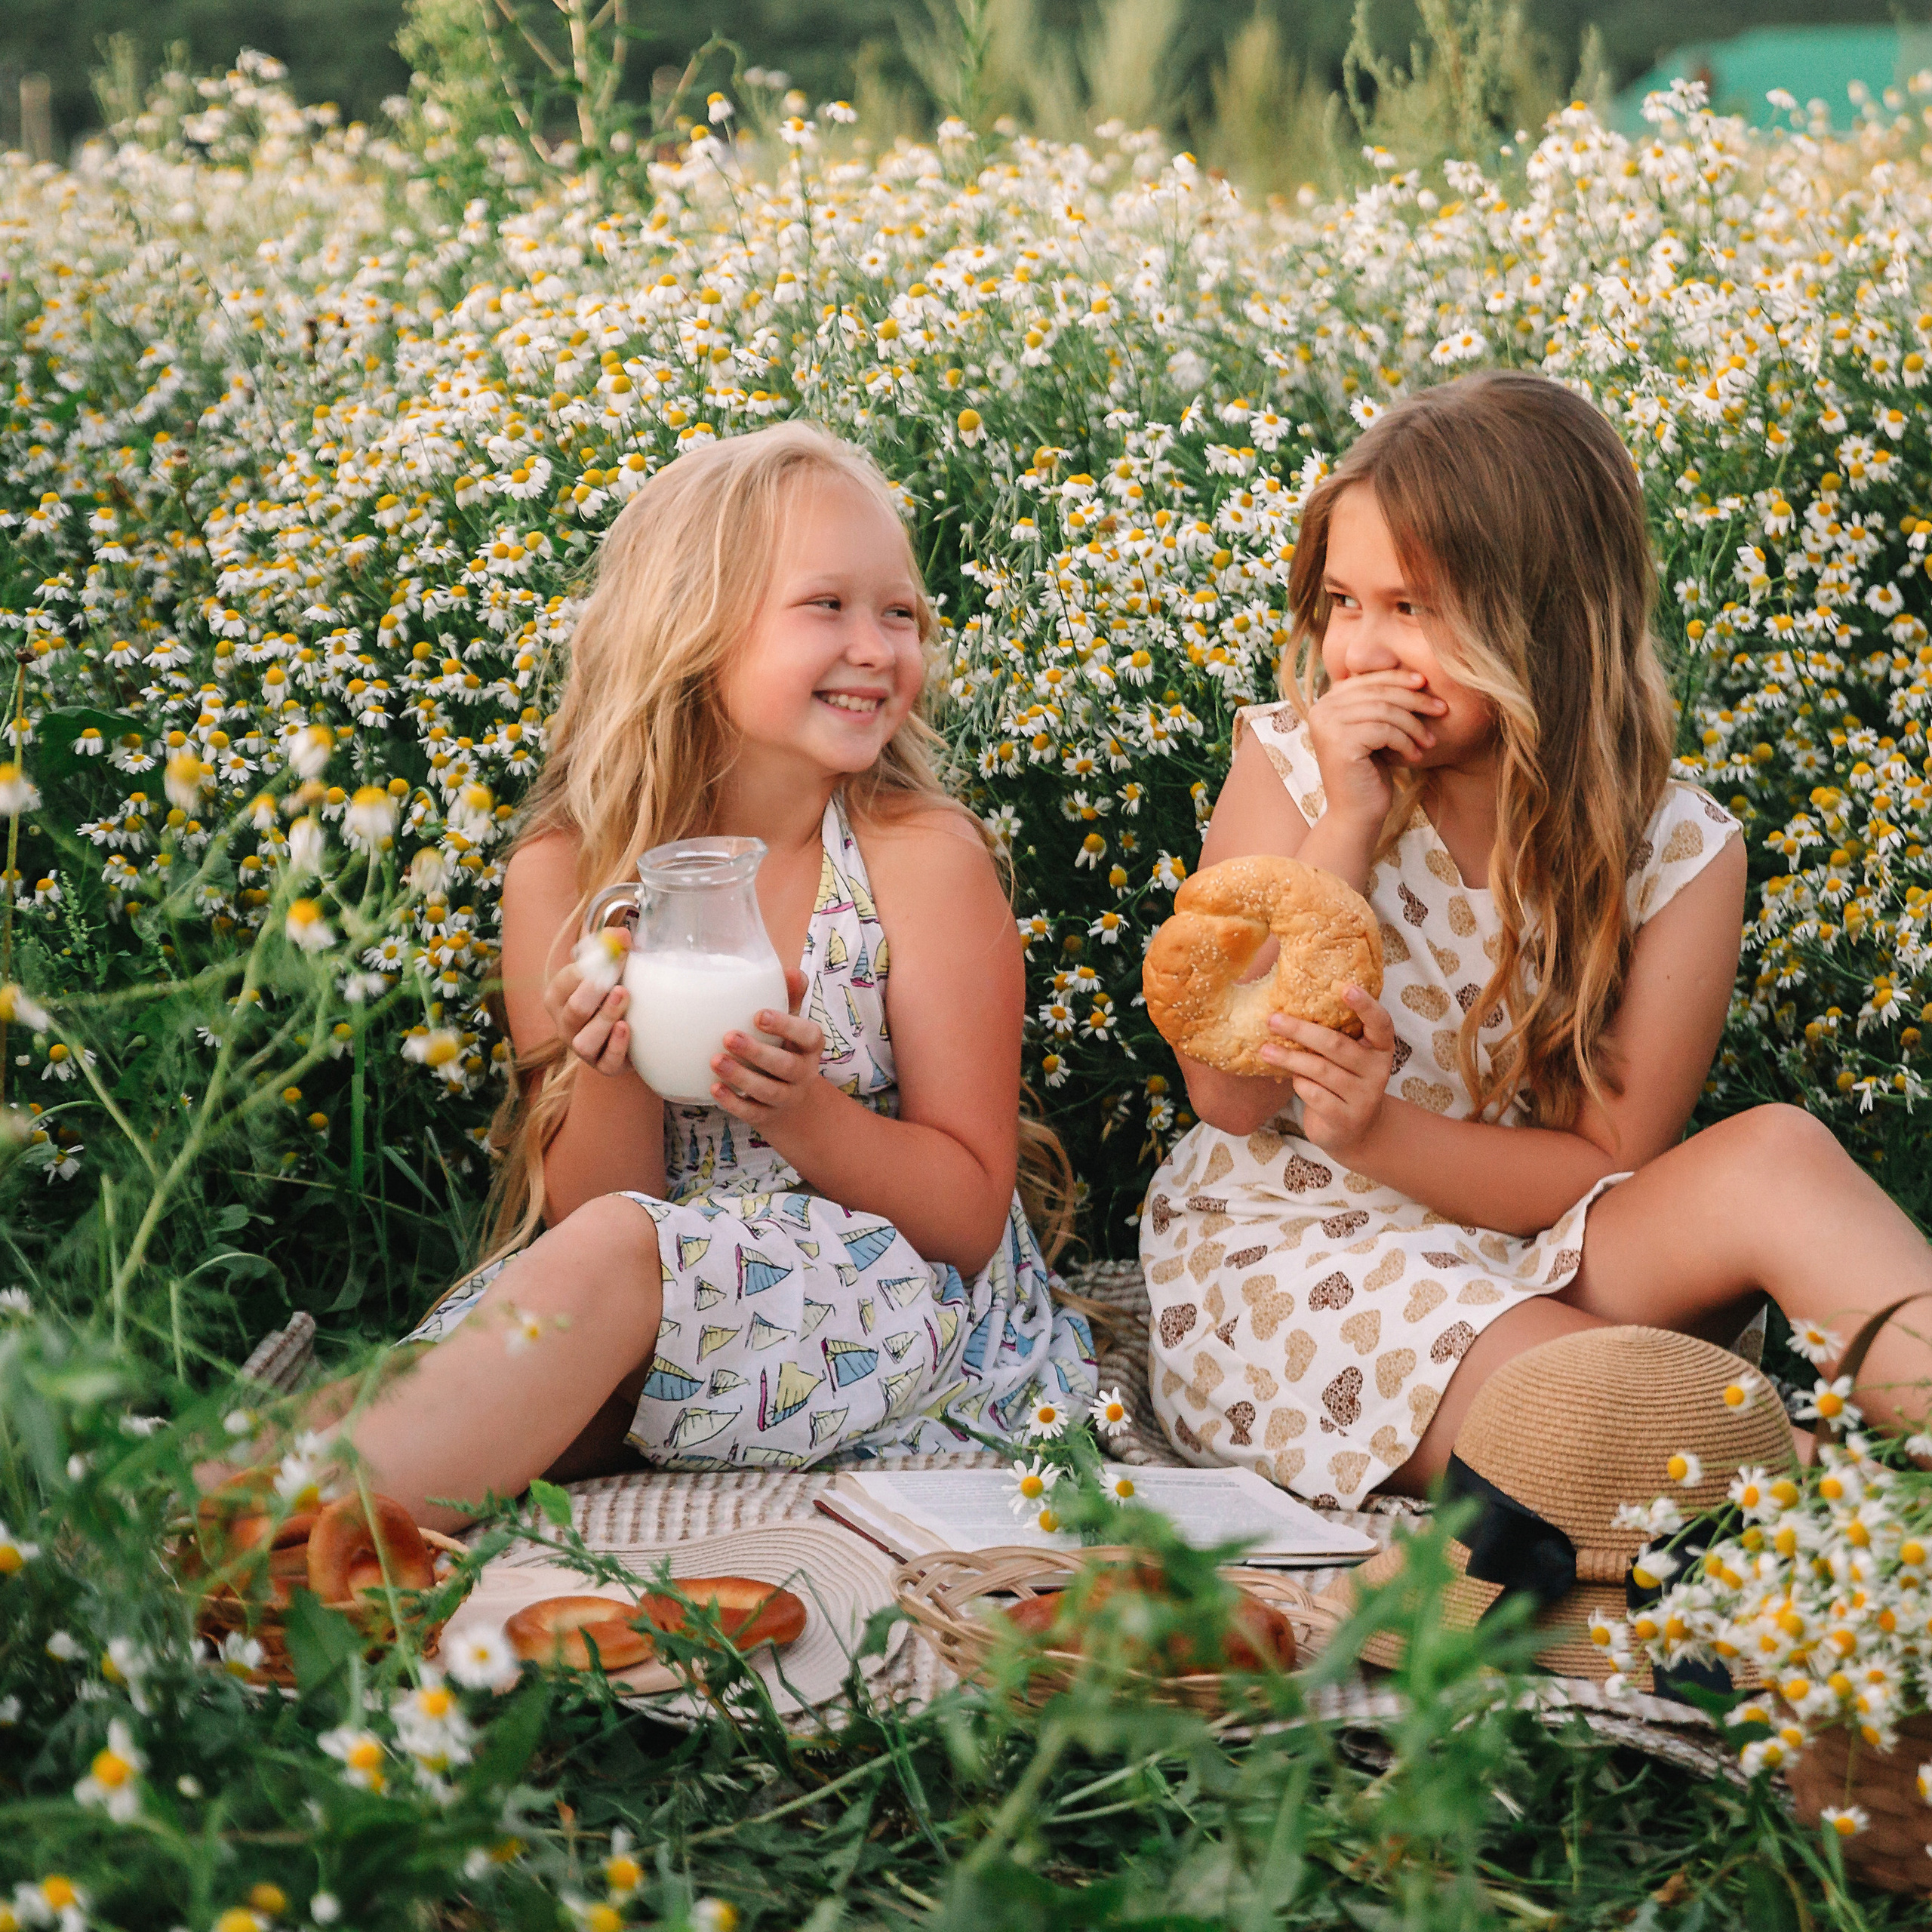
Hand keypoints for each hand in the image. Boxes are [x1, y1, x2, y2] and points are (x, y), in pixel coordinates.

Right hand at [543, 956, 633, 1076]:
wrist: (635, 1030)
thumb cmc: (614, 991)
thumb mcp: (612, 968)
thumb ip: (613, 948)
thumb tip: (622, 935)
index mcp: (559, 996)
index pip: (566, 980)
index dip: (591, 966)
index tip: (617, 952)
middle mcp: (565, 1024)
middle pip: (574, 1010)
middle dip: (594, 993)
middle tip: (616, 978)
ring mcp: (582, 1048)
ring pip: (585, 1040)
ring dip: (605, 1018)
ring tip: (624, 997)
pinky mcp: (603, 1066)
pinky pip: (605, 1061)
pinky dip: (616, 1045)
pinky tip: (627, 1027)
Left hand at [711, 969, 824, 1126]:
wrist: (793, 1103)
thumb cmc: (786, 1049)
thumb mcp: (792, 1024)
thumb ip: (790, 998)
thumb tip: (789, 971)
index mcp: (810, 1046)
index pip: (809, 1036)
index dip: (786, 1026)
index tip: (758, 1015)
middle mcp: (803, 1073)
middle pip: (787, 1066)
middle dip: (758, 1053)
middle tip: (728, 1037)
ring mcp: (786, 1097)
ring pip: (769, 1091)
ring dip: (741, 1076)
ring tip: (715, 1061)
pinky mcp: (767, 1116)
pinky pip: (752, 1113)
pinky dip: (733, 1102)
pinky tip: (714, 1088)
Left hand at [1260, 986, 1395, 1159]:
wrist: (1355, 1132)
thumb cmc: (1343, 1082)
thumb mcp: (1347, 1058)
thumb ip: (1334, 1036)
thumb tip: (1289, 1007)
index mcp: (1380, 1048)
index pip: (1381, 1023)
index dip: (1365, 1005)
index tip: (1345, 987)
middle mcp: (1377, 1071)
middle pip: (1336, 1045)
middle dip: (1301, 1031)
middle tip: (1273, 1019)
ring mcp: (1363, 1097)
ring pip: (1320, 1070)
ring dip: (1289, 1058)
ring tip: (1265, 1049)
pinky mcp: (1346, 1118)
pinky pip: (1315, 1094)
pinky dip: (1298, 1084)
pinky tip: (1289, 1078)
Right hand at [1305, 670, 1446, 827]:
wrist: (1356, 815)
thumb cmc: (1369, 774)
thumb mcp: (1374, 732)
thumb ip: (1377, 704)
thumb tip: (1410, 674)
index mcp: (1326, 703)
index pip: (1366, 679)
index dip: (1398, 678)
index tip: (1425, 684)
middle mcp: (1320, 710)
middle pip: (1377, 692)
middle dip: (1414, 699)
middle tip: (1441, 709)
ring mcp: (1327, 726)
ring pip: (1384, 710)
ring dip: (1414, 725)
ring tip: (1429, 741)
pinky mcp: (1339, 743)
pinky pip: (1384, 730)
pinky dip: (1405, 742)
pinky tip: (1414, 756)